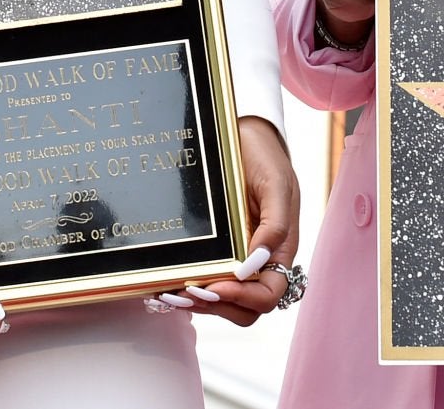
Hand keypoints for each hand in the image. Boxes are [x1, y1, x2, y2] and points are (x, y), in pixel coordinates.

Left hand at [157, 117, 301, 325]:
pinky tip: (165, 286)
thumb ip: (275, 224)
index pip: (268, 294)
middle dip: (215, 307)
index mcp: (278, 250)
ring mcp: (236, 258)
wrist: (245, 135)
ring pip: (222, 302)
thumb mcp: (276, 184)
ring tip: (169, 295)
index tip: (217, 284)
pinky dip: (186, 290)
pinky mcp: (215, 251)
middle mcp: (258, 262)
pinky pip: (204, 281)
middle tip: (185, 293)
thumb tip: (257, 261)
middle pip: (244, 309)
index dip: (243, 298)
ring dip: (197, 305)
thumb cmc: (264, 157)